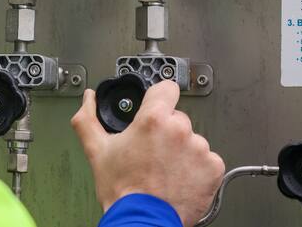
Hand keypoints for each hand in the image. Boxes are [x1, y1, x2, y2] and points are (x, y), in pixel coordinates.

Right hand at [71, 81, 224, 226]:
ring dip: (181, 150)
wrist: (142, 221)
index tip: (156, 106)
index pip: (166, 88)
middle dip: (165, 131)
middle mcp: (179, 130)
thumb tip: (88, 100)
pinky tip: (179, 178)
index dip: (158, 97)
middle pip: (176, 118)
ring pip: (191, 139)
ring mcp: (199, 149)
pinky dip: (196, 168)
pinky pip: (207, 159)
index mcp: (153, 120)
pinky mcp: (213, 168)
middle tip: (152, 151)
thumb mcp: (97, 151)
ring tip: (165, 169)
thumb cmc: (123, 191)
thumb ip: (88, 119)